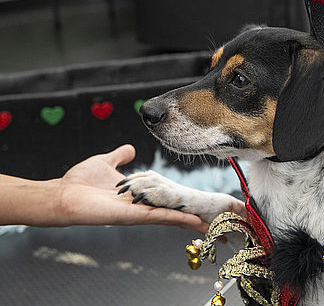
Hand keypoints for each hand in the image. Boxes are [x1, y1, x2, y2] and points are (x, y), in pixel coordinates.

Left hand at [54, 145, 211, 230]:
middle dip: (191, 217)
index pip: (164, 200)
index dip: (181, 202)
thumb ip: (119, 156)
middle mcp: (140, 207)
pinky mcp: (133, 216)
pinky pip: (158, 217)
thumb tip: (131, 148)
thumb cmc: (79, 182)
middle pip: (172, 212)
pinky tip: (193, 221)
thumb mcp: (106, 162)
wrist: (62, 195)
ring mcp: (138, 213)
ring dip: (190, 220)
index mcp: (137, 196)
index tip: (198, 203)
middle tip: (213, 220)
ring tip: (210, 223)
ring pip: (170, 217)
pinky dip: (177, 219)